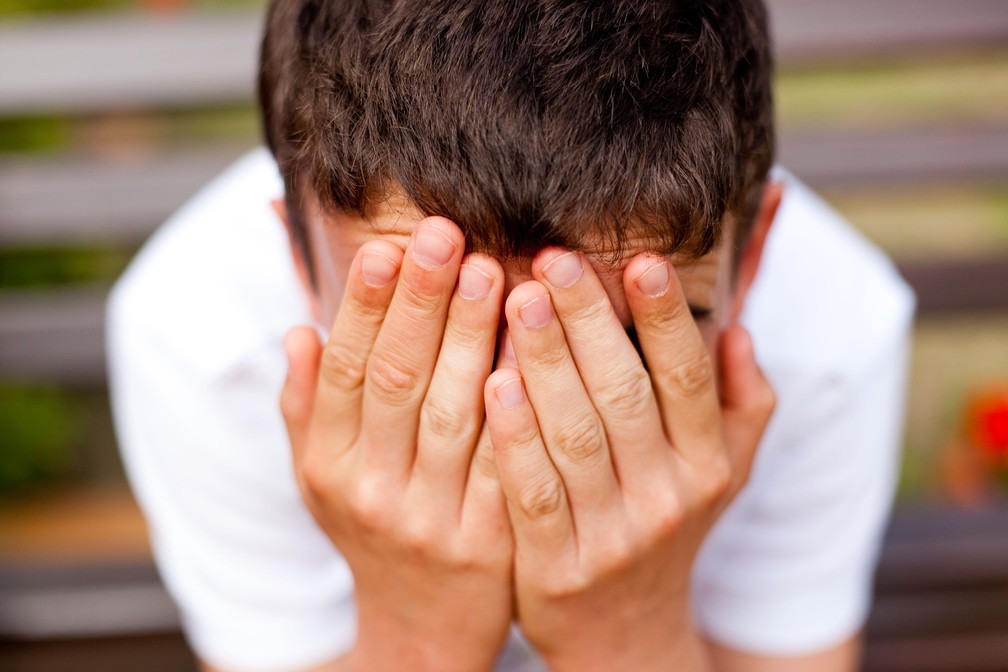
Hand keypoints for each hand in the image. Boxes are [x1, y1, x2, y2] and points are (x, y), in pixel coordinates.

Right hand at [280, 217, 512, 671]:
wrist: (421, 627)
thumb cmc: (371, 531)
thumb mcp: (319, 477)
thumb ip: (306, 406)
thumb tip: (298, 329)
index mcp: (327, 466)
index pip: (344, 371)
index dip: (363, 306)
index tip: (385, 244)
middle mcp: (372, 492)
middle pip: (397, 380)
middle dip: (420, 300)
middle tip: (444, 232)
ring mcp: (432, 519)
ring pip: (454, 413)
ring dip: (473, 336)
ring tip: (493, 268)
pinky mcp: (490, 542)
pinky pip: (507, 460)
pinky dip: (519, 402)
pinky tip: (533, 347)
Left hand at [484, 249, 775, 670]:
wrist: (625, 635)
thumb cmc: (667, 528)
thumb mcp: (723, 474)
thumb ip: (742, 404)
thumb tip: (739, 333)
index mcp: (707, 464)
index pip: (688, 378)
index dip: (666, 317)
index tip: (641, 258)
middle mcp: (667, 497)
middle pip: (625, 394)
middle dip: (590, 321)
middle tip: (555, 258)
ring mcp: (611, 535)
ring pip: (576, 434)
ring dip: (546, 362)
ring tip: (518, 298)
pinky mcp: (556, 567)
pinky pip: (532, 491)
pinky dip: (515, 435)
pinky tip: (492, 381)